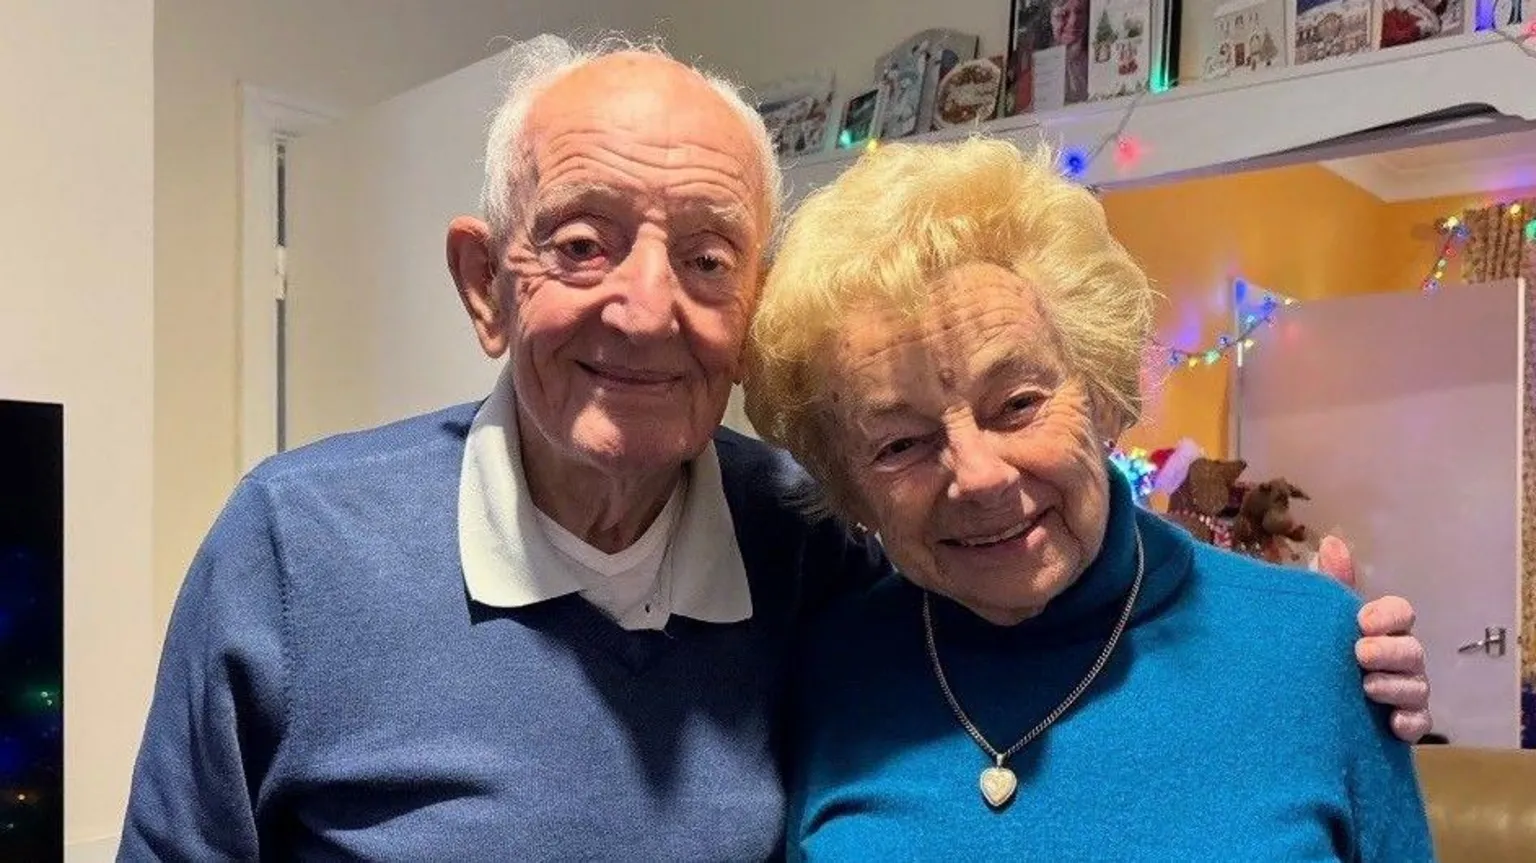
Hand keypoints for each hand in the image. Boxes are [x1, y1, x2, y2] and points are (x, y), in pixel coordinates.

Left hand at [1316, 536, 1432, 741]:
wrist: (1309, 705)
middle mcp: (1401, 658)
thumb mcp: (1323, 617)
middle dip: (1389, 651)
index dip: (1387, 615)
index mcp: (1384, 628)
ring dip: (1395, 686)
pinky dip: (1409, 722)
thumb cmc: (1322, 651)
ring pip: (1417, 686)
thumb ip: (1332, 582)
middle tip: (1361, 653)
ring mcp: (1406, 692)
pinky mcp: (1404, 724)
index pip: (1401, 612)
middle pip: (1412, 649)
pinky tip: (1392, 723)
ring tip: (1367, 686)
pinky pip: (1418, 723)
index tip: (1362, 620)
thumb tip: (1331, 541)